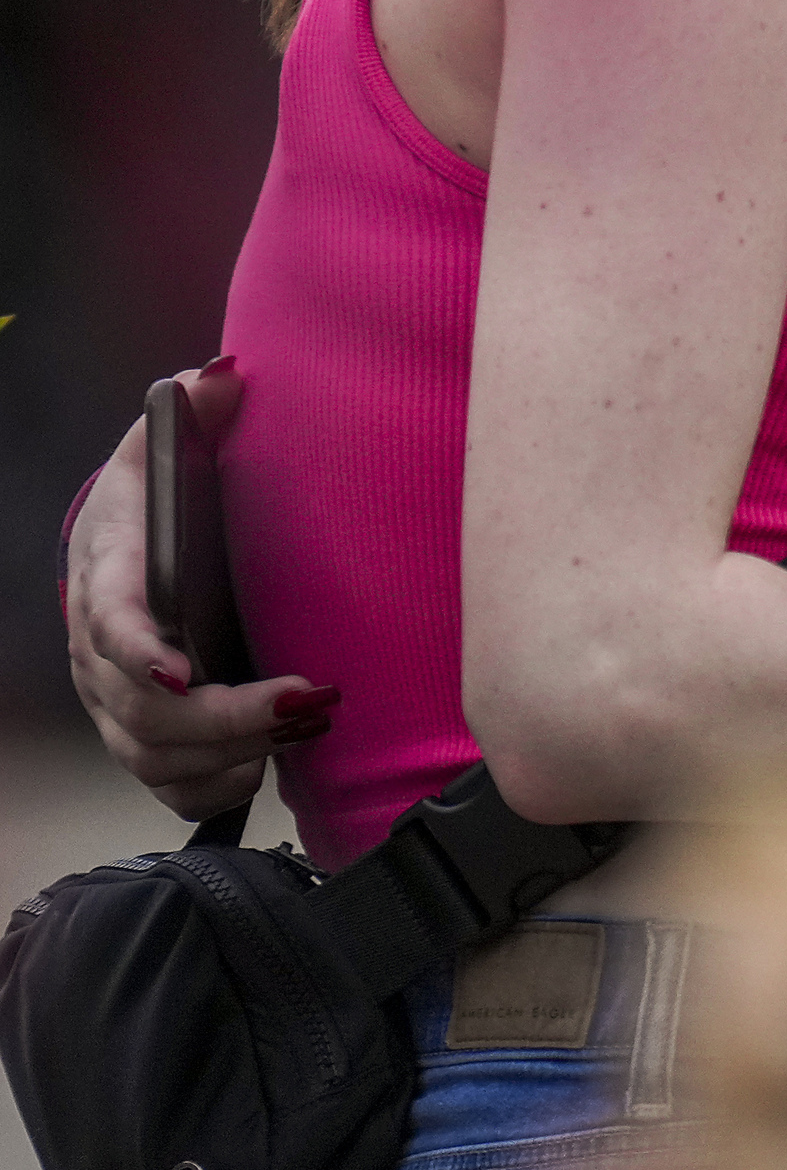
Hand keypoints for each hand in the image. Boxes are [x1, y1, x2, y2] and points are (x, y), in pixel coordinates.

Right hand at [62, 364, 334, 821]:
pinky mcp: (144, 736)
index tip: (183, 669)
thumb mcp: (166, 448)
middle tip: (302, 701)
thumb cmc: (159, 500)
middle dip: (222, 716)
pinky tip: (267, 761)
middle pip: (139, 708)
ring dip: (230, 752)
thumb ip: (192, 413)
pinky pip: (170, 787)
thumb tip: (221, 382)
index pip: (108, 618)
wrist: (130, 547)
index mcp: (107, 574)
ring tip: (303, 725)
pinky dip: (218, 785)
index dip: (140, 650)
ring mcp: (116, 701)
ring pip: (154, 755)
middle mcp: (100, 651)